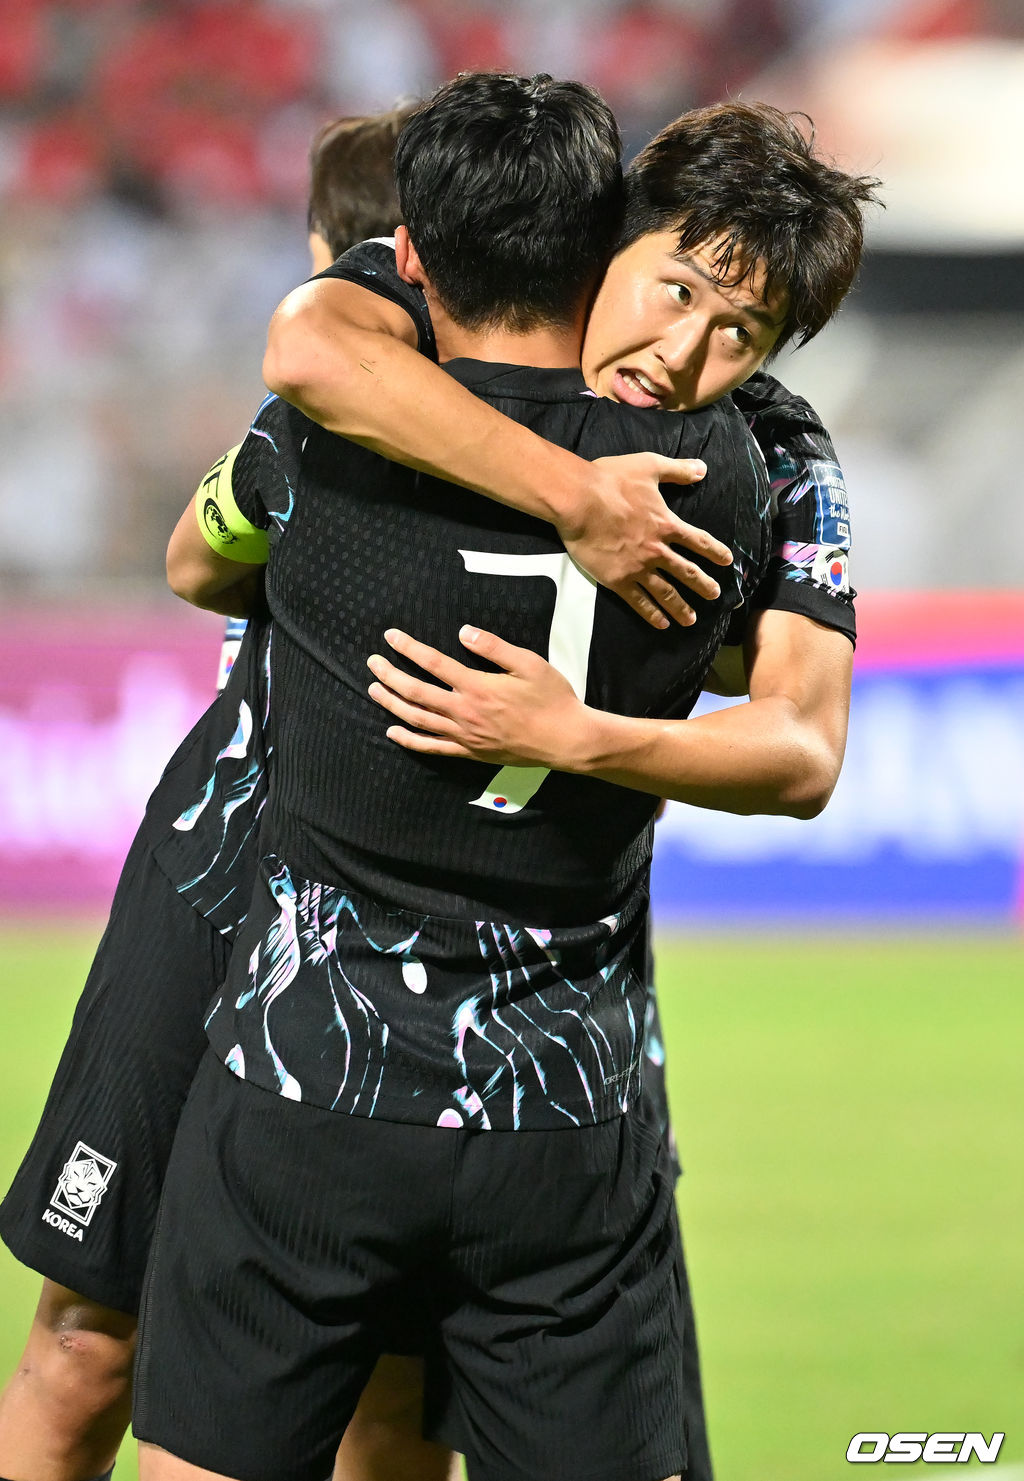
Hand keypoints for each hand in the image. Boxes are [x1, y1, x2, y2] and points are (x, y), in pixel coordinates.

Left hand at [366, 626, 588, 767]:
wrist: (566, 740)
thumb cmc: (552, 699)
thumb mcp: (529, 663)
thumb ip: (494, 647)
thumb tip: (464, 632)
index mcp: (477, 686)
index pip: (433, 663)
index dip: (409, 648)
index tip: (390, 636)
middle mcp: (465, 712)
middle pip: (416, 692)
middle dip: (390, 676)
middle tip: (372, 663)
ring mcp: (465, 735)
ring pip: (417, 719)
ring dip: (392, 704)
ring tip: (374, 690)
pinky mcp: (469, 752)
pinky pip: (432, 747)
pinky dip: (409, 740)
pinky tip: (393, 732)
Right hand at [556, 453, 731, 631]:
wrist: (579, 500)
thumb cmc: (612, 480)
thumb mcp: (649, 466)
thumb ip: (677, 470)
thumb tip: (702, 469)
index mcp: (666, 524)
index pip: (699, 541)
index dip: (715, 551)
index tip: (727, 561)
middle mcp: (657, 550)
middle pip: (687, 572)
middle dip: (703, 585)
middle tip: (715, 595)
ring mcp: (638, 567)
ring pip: (666, 593)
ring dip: (681, 607)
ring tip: (691, 619)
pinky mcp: (618, 580)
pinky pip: (638, 602)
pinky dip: (652, 615)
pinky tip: (661, 624)